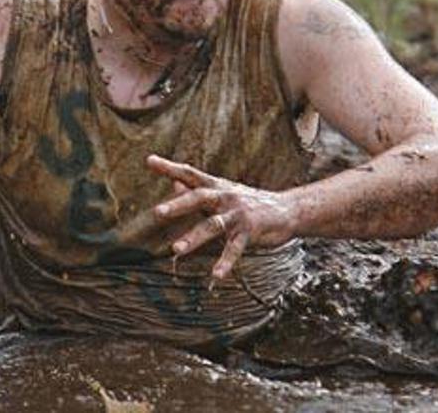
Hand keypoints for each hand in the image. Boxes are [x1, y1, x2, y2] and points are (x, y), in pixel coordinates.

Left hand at [147, 154, 298, 280]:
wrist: (287, 210)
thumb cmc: (249, 202)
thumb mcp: (223, 193)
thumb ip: (197, 190)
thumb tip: (174, 183)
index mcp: (216, 186)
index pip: (190, 173)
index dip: (169, 167)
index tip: (149, 161)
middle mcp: (225, 196)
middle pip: (199, 197)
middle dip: (178, 205)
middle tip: (157, 212)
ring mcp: (237, 214)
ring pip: (213, 226)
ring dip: (193, 238)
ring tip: (175, 250)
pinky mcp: (250, 231)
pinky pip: (235, 248)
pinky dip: (225, 263)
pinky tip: (215, 277)